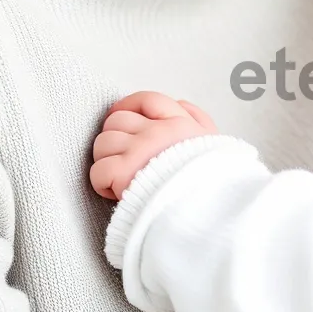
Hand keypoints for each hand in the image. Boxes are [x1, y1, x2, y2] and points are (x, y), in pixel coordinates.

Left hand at [90, 91, 218, 201]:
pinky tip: (118, 192)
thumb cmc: (208, 181)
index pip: (147, 100)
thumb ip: (198, 120)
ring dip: (108, 161)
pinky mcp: (123, 173)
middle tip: (126, 159)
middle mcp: (159, 132)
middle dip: (116, 138)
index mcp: (180, 124)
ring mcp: (139, 150)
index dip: (127, 106)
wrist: (204, 212)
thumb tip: (180, 104)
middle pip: (117, 120)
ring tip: (124, 177)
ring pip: (103, 143)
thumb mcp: (215, 144)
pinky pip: (98, 170)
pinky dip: (103, 184)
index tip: (120, 116)